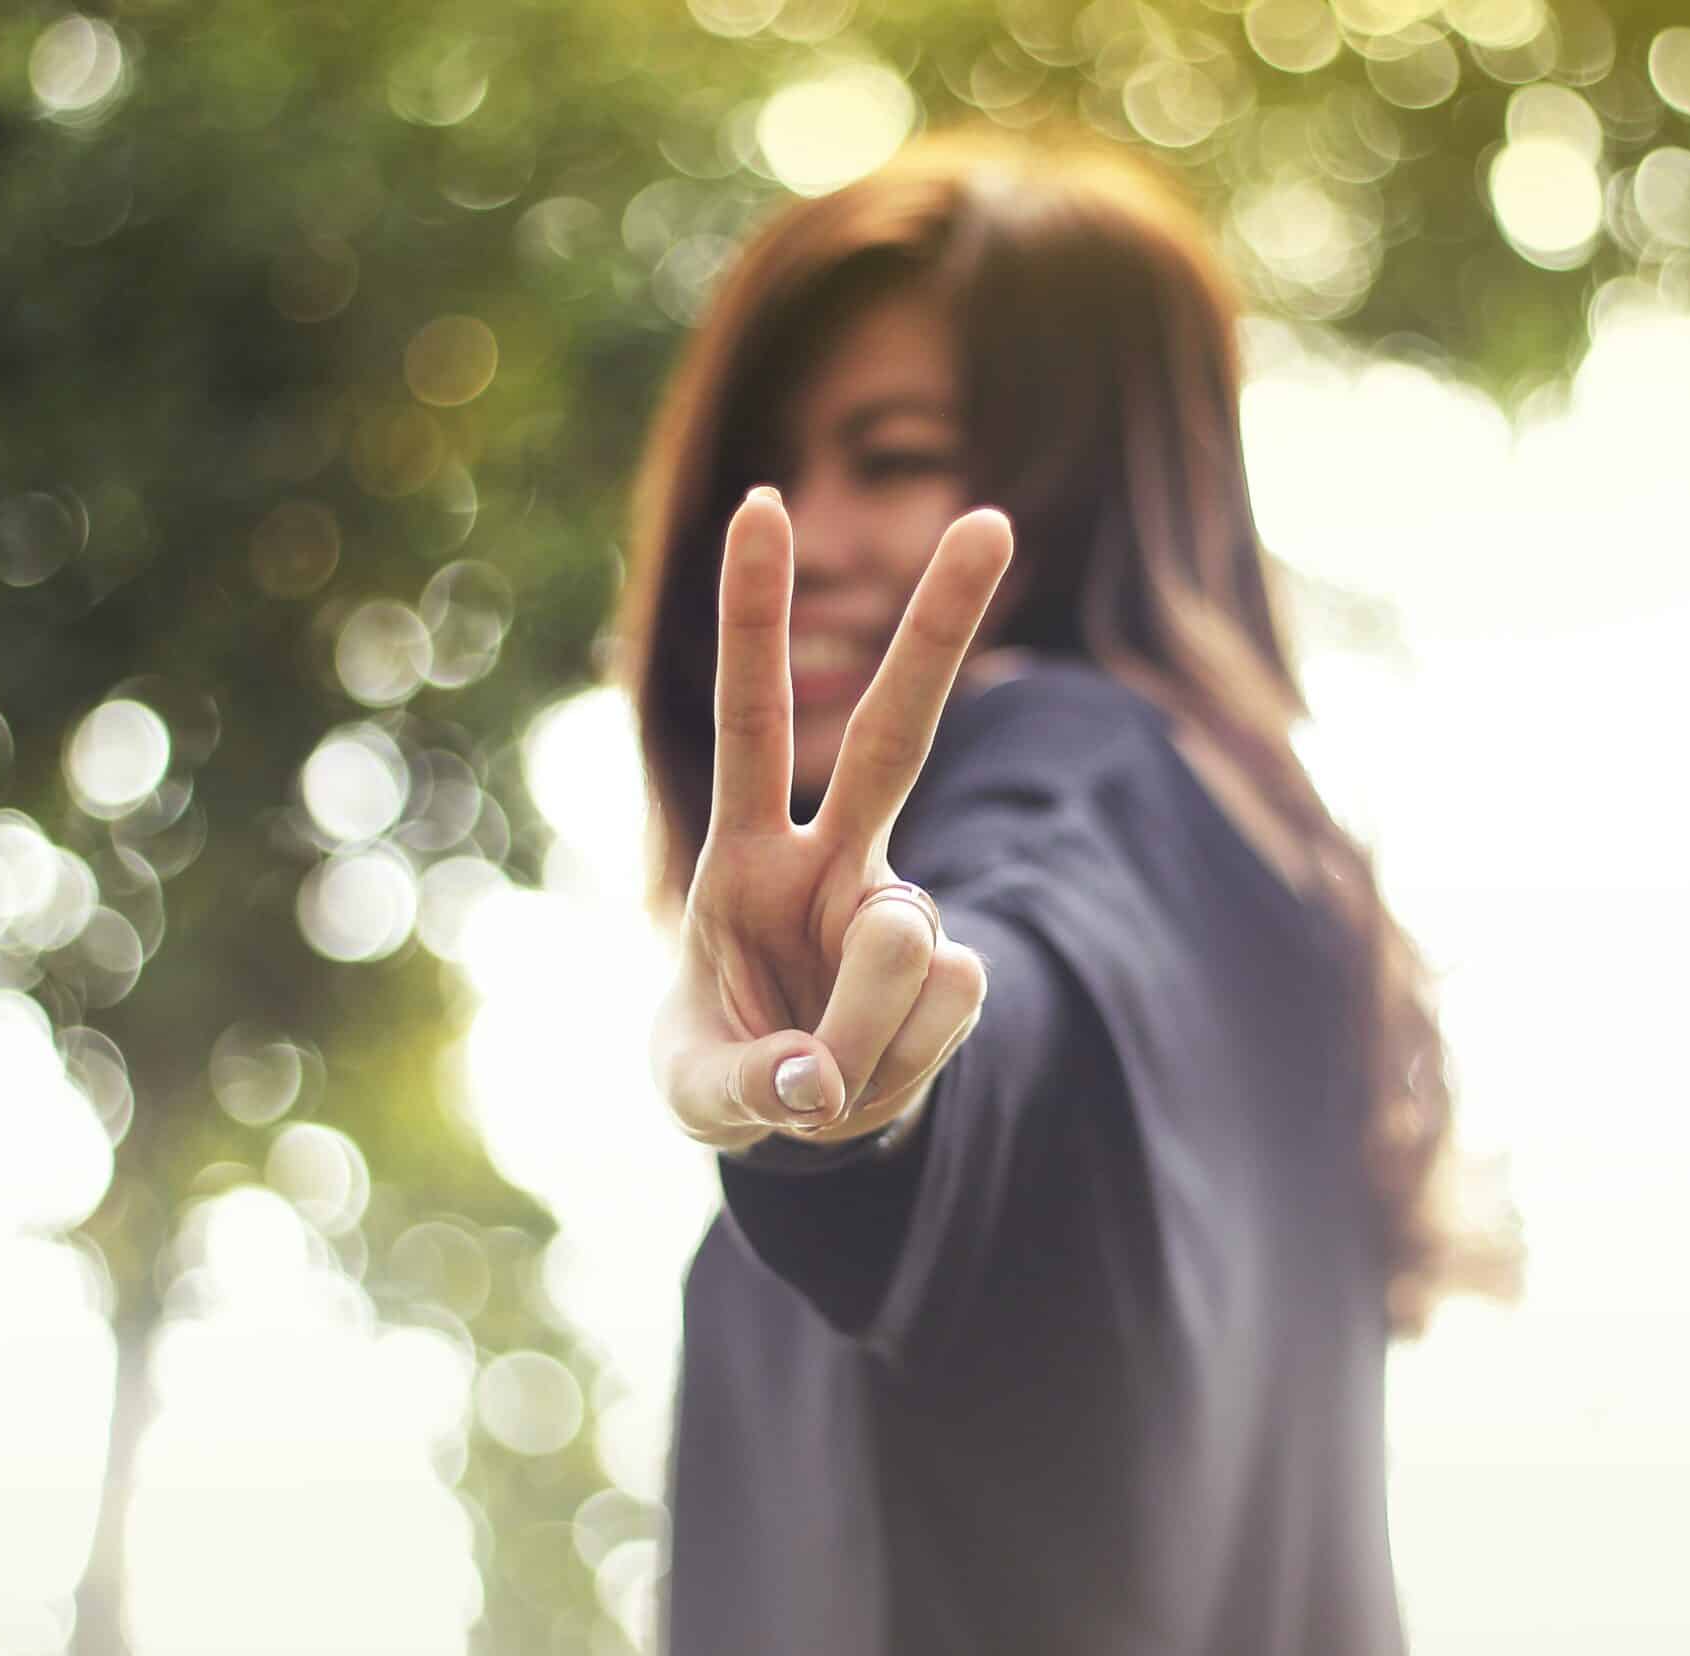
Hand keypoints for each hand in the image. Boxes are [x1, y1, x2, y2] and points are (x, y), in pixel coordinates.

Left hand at [650, 486, 1015, 1150]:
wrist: (800, 1120)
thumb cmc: (729, 1068)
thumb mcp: (700, 1091)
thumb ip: (749, 1084)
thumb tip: (823, 1080)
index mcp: (748, 853)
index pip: (754, 720)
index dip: (756, 618)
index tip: (763, 502)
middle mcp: (837, 858)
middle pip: (895, 732)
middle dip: (940, 627)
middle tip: (989, 520)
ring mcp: (903, 911)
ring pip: (901, 941)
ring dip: (858, 1029)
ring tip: (821, 1073)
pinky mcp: (957, 973)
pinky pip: (942, 1008)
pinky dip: (895, 1065)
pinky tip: (868, 1076)